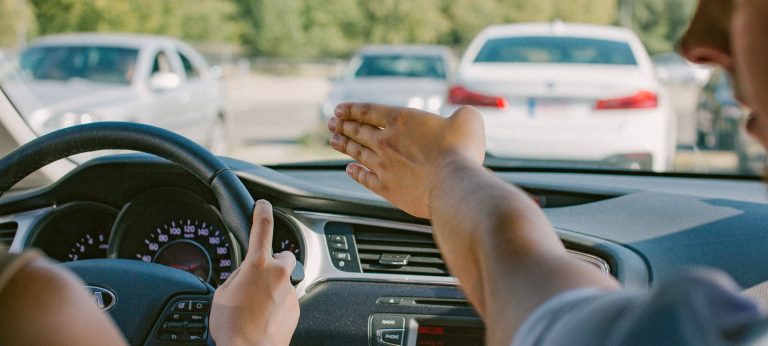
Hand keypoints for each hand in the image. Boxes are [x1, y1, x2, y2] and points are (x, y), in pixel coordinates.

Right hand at [210, 200, 298, 345]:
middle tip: (256, 277)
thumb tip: (244, 275)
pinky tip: (263, 315)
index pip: (262, 228)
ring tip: (255, 304)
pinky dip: (277, 302)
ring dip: (272, 286)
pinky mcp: (296, 307)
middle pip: (281, 255)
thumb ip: (237, 276)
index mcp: (258, 265)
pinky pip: (286, 297)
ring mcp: (289, 291)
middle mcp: (279, 273)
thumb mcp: (222, 293)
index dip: (262, 212)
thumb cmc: (233, 327)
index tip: (263, 205)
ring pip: (283, 279)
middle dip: (271, 262)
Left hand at [328, 103, 484, 217]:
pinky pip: (364, 178)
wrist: (454, 184)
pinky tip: (349, 170)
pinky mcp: (386, 188)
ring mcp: (384, 165)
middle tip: (332, 123)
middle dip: (343, 125)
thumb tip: (463, 117)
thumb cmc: (462, 151)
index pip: (369, 111)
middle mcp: (386, 141)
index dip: (352, 108)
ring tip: (334, 140)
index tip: (340, 109)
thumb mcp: (468, 120)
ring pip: (357, 152)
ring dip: (344, 145)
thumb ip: (462, 114)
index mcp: (402, 120)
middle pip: (358, 130)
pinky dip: (355, 173)